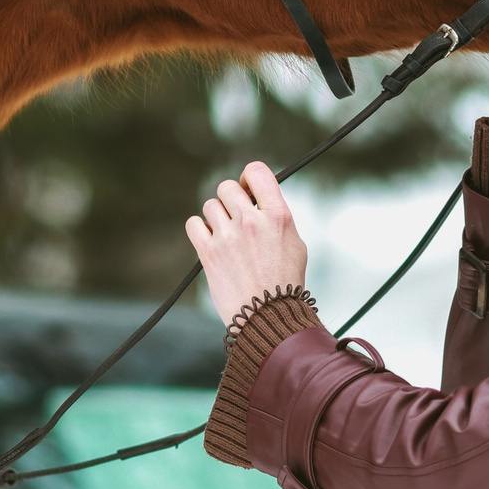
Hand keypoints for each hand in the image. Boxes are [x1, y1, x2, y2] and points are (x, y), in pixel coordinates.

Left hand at [184, 161, 309, 322]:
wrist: (269, 316)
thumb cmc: (284, 283)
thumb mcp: (295, 243)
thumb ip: (276, 217)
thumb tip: (258, 200)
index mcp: (278, 216)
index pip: (257, 172)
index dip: (249, 177)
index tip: (248, 190)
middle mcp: (251, 221)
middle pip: (227, 187)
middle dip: (231, 199)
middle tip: (236, 217)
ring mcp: (228, 236)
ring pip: (210, 205)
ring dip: (216, 217)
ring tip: (227, 236)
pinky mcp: (208, 252)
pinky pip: (193, 224)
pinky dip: (200, 230)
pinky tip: (211, 241)